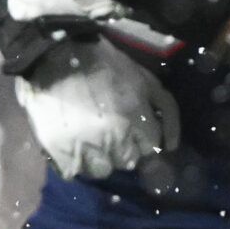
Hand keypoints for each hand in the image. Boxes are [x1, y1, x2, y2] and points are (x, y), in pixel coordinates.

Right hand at [12, 32, 181, 179]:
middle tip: (108, 130)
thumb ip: (166, 112)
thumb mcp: (146, 80)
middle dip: (122, 149)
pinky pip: (72, 173)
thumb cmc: (107, 66)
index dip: (141, 138)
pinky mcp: (58, 151)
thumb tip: (171, 146)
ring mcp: (84, 145)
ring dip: (98, 159)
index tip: (131, 127)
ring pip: (101, 171)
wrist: (59, 55)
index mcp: (136, 116)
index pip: (150, 148)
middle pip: (126, 162)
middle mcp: (113, 135)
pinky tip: (72, 144)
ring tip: (89, 139)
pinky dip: (73, 163)